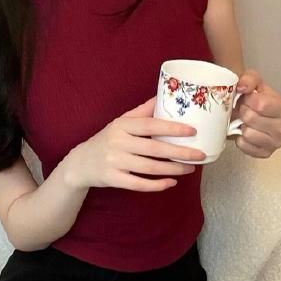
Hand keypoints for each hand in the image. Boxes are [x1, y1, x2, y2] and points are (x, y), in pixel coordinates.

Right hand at [66, 96, 207, 191]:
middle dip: (180, 152)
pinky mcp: (113, 179)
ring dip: (173, 169)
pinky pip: (138, 184)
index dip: (172, 128)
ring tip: (190, 168)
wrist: (80, 163)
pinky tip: (171, 183)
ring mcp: (114, 162)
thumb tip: (163, 95)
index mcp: (121, 126)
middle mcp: (117, 143)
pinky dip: (156, 185)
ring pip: (149, 168)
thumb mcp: (121, 122)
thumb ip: (142, 111)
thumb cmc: (107, 139)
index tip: (192, 131)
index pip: (150, 125)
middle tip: (200, 155)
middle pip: (153, 149)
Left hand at [232, 69, 280, 158]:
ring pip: (248, 134)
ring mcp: (275, 142)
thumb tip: (243, 87)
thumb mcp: (252, 81)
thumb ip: (249, 78)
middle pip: (252, 119)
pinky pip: (245, 146)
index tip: (246, 99)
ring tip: (244, 121)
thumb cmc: (253, 97)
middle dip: (242, 112)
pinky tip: (244, 132)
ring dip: (241, 126)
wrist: (249, 113)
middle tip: (243, 110)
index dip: (247, 100)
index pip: (261, 104)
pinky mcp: (265, 153)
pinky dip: (240, 139)